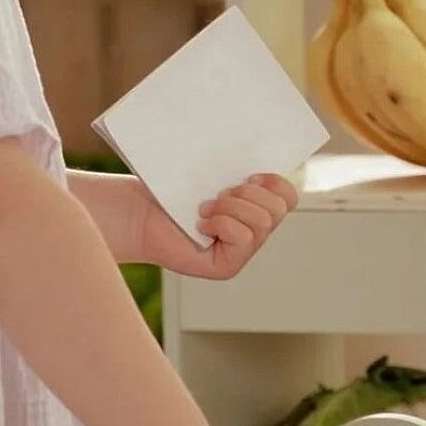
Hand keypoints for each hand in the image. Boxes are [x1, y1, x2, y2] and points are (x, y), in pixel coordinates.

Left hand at [137, 174, 299, 278]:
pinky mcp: (227, 266)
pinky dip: (221, 224)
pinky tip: (200, 226)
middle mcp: (252, 233)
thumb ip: (234, 168)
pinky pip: (244, 238)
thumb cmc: (168, 191)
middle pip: (278, 209)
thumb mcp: (208, 173)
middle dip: (247, 194)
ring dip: (231, 207)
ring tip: (205, 209)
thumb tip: (257, 158)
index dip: (275, 182)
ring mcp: (241, 253)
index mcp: (254, 207)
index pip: (288, 196)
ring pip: (262, 222)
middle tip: (219, 194)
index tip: (247, 175)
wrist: (137, 213)